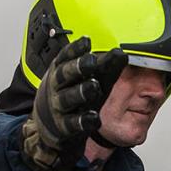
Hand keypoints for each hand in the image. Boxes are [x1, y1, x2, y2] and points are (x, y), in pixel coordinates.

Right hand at [20, 37, 127, 170]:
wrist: (50, 129)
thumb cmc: (70, 98)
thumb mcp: (83, 80)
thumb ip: (102, 68)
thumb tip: (120, 53)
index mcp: (59, 72)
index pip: (65, 57)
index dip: (75, 49)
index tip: (87, 41)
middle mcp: (56, 88)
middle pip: (64, 75)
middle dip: (77, 67)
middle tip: (91, 61)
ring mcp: (58, 108)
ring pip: (67, 99)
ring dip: (81, 92)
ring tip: (94, 86)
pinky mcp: (63, 128)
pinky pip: (73, 124)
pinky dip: (83, 121)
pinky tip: (94, 118)